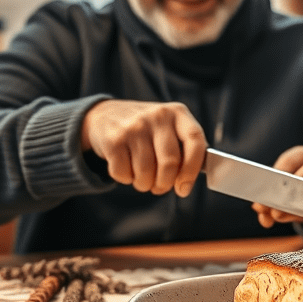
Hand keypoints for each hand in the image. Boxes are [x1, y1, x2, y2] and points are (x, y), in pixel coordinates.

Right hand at [81, 99, 206, 196]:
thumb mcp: (171, 128)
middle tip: (160, 187)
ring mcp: (134, 126)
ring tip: (143, 178)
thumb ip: (187, 149)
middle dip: (165, 184)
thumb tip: (192, 180)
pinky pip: (123, 173)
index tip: (184, 188)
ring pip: (145, 172)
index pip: (195, 141)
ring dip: (144, 184)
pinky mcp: (113, 139)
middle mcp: (157, 116)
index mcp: (178, 113)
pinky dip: (126, 179)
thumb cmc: (148, 130)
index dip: (192, 169)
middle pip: (169, 162)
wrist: (107, 115)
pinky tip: (127, 168)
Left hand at [252, 145, 302, 229]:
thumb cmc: (301, 189)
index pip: (288, 161)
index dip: (275, 178)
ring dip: (299, 205)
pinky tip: (300, 218)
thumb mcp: (285, 190)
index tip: (264, 194)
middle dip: (288, 193)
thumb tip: (259, 210)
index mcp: (302, 155)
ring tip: (282, 216)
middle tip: (273, 209)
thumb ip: (269, 200)